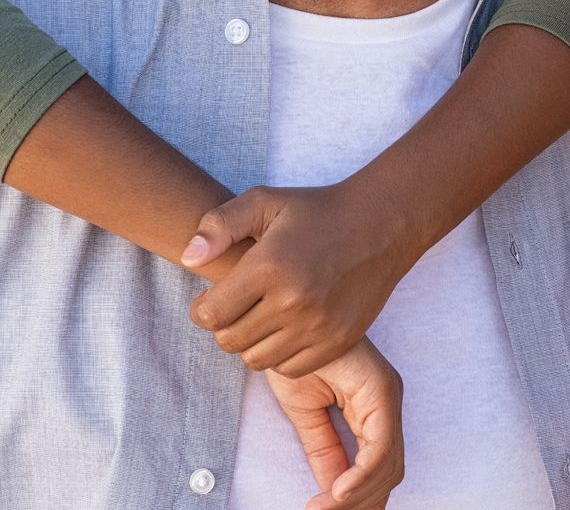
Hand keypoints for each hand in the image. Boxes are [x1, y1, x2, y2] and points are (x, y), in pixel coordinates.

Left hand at [185, 181, 424, 376]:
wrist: (382, 224)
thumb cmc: (316, 211)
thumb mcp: (264, 201)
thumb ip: (219, 225)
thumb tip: (188, 259)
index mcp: (269, 267)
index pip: (210, 316)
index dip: (203, 308)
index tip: (216, 296)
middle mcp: (293, 302)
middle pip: (230, 342)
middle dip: (226, 326)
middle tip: (240, 306)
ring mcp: (318, 326)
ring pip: (257, 360)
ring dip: (253, 342)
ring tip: (264, 316)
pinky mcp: (339, 342)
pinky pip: (291, 368)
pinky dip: (281, 355)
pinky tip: (287, 328)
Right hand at [263, 337, 405, 509]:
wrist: (281, 319)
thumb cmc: (292, 356)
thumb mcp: (306, 413)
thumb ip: (325, 450)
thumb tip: (333, 490)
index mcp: (373, 408)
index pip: (378, 467)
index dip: (357, 498)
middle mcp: (387, 402)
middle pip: (388, 472)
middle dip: (359, 504)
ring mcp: (388, 395)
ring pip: (388, 465)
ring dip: (357, 496)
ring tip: (322, 508)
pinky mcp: (381, 390)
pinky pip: (380, 446)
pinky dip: (361, 475)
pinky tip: (338, 491)